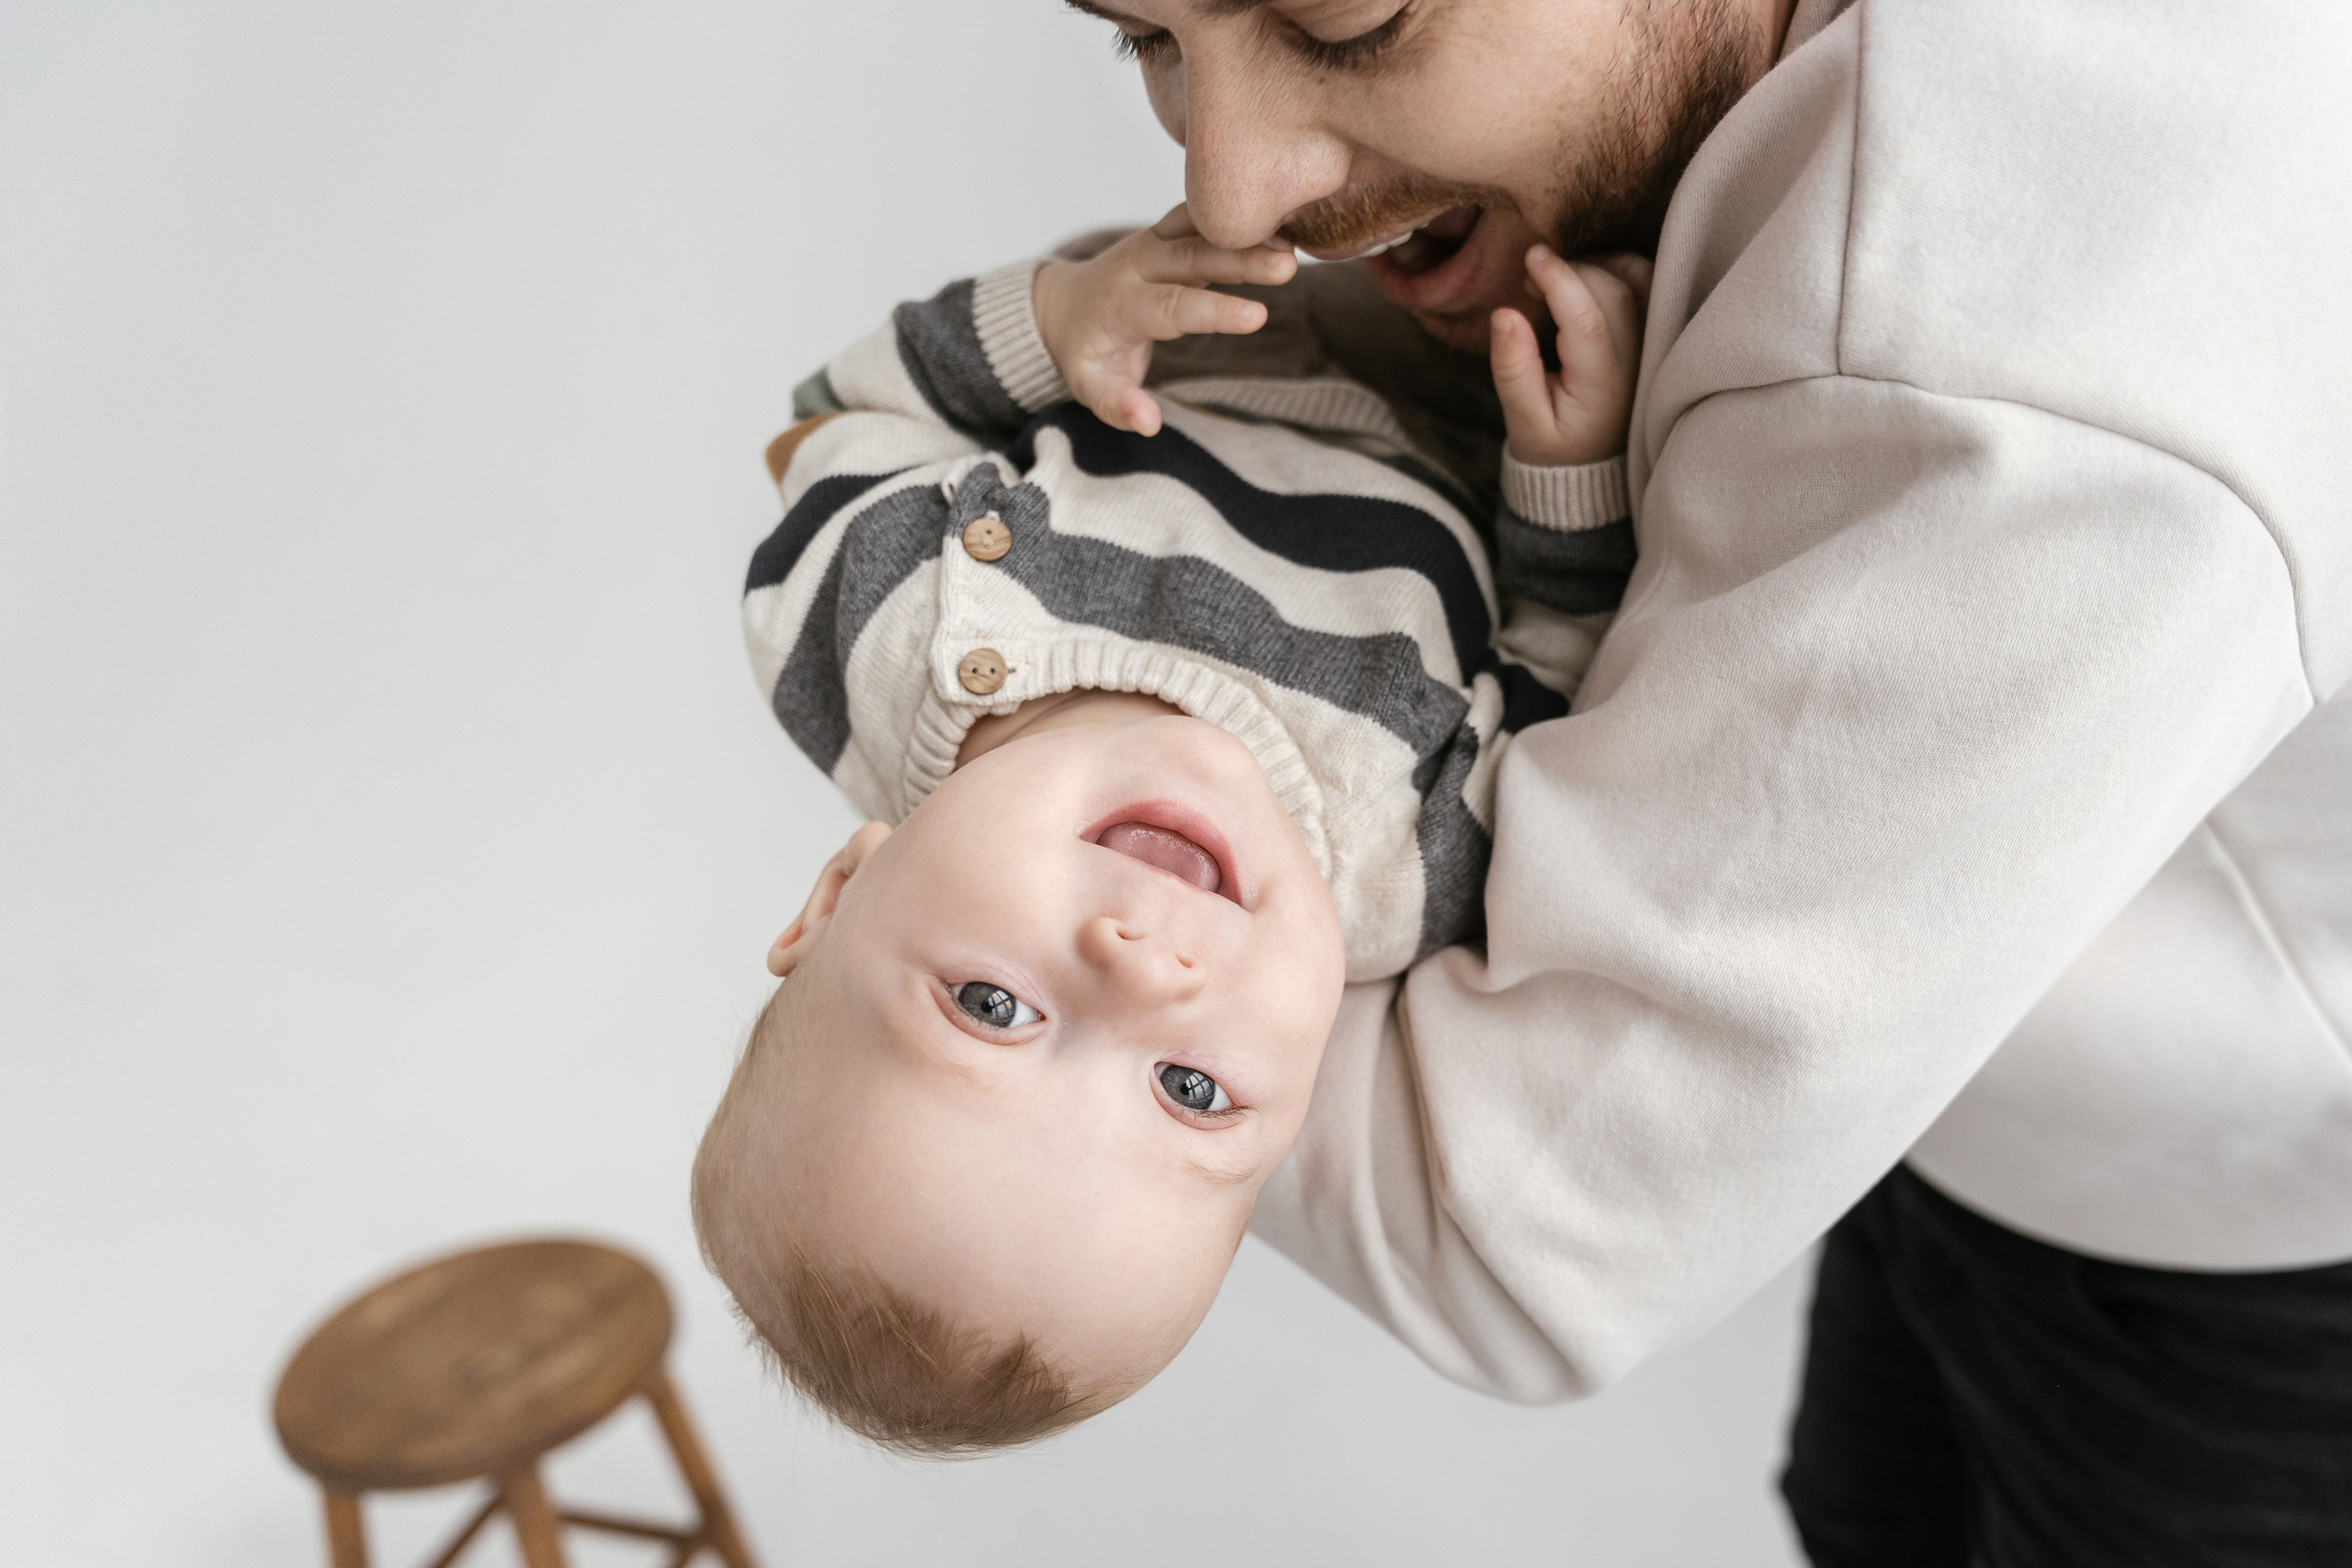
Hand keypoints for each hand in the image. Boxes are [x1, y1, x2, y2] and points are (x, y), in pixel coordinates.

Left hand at [1031, 203, 1297, 436]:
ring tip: (1294, 244)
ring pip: (1201, 228)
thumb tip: (1149, 424)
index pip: (1171, 306)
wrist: (1064, 304)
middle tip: (1287, 266)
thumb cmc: (1086, 353)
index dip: (1214, 311)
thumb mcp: (1089, 387)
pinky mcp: (1170, 230)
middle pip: (1192, 257)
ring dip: (1246, 232)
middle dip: (1240, 259)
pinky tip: (1284, 225)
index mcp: (1121, 305)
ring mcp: (1154, 241)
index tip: (1257, 317)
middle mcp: (1138, 264)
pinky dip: (1240, 217)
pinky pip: (1206, 216)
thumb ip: (1117, 406)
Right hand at [1490, 248, 1652, 467]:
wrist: (1589, 466)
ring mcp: (1649, 347)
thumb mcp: (1522, 420)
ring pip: (1639, 283)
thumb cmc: (1552, 445)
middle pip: (1614, 293)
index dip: (1560, 280)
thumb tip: (1503, 313)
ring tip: (1562, 275)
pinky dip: (1620, 267)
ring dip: (1600, 263)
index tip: (1531, 257)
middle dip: (1572, 270)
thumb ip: (1513, 369)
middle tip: (1533, 275)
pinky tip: (1588, 278)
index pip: (1587, 320)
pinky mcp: (1652, 336)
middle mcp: (1635, 363)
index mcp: (1601, 388)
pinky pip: (1648, 287)